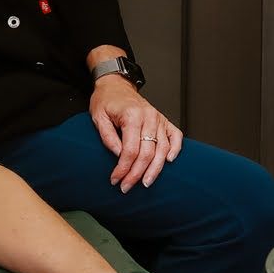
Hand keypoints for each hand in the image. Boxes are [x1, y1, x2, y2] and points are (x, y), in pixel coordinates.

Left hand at [89, 75, 183, 191]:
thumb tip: (119, 156)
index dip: (123, 168)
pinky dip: (175, 149)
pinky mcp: (164, 121)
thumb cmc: (106, 101)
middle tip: (127, 187)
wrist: (116, 85)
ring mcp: (159, 119)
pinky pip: (176, 136)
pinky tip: (169, 161)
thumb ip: (108, 137)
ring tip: (146, 182)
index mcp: (132, 116)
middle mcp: (149, 117)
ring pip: (162, 149)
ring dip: (155, 169)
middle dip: (136, 173)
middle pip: (147, 153)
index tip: (115, 179)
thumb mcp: (98, 118)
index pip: (131, 150)